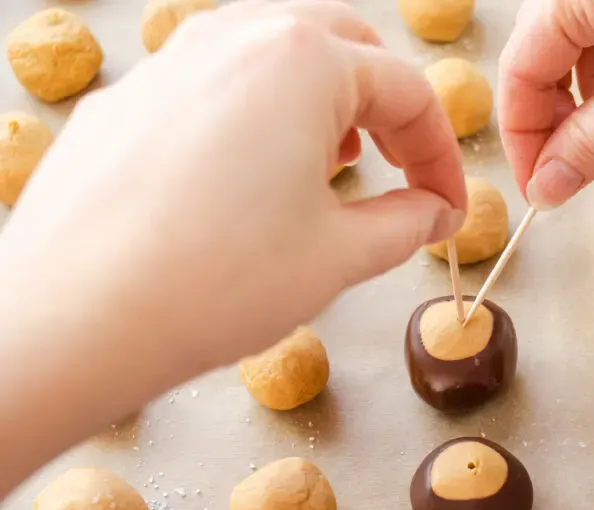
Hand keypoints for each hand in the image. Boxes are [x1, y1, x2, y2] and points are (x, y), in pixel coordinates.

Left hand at [0, 0, 465, 464]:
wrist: (75, 318)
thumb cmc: (215, 282)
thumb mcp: (340, 255)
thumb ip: (404, 223)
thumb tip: (431, 213)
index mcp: (303, 60)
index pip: (407, 93)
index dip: (441, 156)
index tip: (448, 207)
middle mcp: (234, 37)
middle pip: (343, 49)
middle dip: (385, 109)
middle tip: (400, 170)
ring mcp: (170, 62)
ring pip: (273, 58)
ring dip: (320, 105)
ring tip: (329, 168)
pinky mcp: (127, 100)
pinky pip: (212, 88)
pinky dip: (254, 119)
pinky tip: (249, 182)